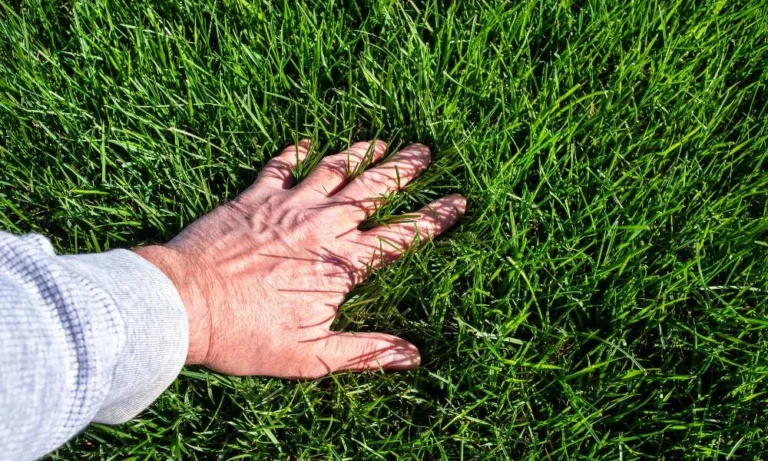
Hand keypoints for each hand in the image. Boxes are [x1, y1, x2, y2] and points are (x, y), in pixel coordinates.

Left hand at [136, 140, 465, 377]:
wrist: (185, 303)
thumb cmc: (246, 334)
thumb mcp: (311, 356)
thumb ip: (365, 352)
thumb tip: (412, 356)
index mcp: (341, 262)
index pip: (401, 236)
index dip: (434, 219)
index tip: (458, 202)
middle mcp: (322, 225)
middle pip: (373, 190)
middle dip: (404, 169)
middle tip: (425, 152)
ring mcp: (287, 205)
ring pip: (334, 169)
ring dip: (361, 153)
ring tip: (382, 140)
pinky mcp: (253, 196)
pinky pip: (280, 166)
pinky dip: (295, 152)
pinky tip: (305, 142)